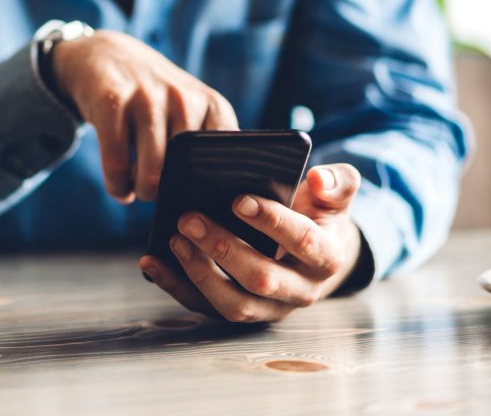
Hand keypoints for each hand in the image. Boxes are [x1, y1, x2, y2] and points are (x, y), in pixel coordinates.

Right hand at [51, 29, 238, 202]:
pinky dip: (118, 187)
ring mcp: (147, 97)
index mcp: (212, 105)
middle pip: (186, 173)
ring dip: (142, 192)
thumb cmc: (154, 99)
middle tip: (161, 192)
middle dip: (172, 194)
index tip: (199, 198)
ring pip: (151, 174)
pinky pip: (117, 166)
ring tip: (138, 189)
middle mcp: (184, 98)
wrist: (106, 54)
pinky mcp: (112, 102)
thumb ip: (205, 146)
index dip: (214, 188)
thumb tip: (213, 198)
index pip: (226, 158)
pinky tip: (120, 187)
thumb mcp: (190, 109)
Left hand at [138, 164, 363, 322]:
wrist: (317, 253)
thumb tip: (319, 177)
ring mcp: (269, 309)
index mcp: (326, 258)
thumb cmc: (319, 216)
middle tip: (189, 218)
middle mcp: (300, 291)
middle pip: (261, 279)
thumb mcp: (336, 196)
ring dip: (199, 273)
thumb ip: (338, 181)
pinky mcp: (240, 312)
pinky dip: (175, 286)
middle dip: (223, 248)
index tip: (238, 199)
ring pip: (233, 304)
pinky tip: (151, 262)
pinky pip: (204, 307)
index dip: (271, 221)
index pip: (301, 241)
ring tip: (174, 238)